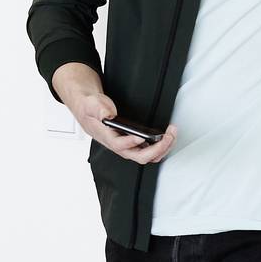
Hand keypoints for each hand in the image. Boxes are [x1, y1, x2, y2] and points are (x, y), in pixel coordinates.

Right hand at [51, 65, 175, 164]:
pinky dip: (160, 146)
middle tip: (168, 136)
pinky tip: (166, 136)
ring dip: (162, 148)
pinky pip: (149, 151)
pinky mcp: (133, 143)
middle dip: (156, 148)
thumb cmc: (90, 108)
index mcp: (107, 137)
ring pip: (147, 156)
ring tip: (171, 135)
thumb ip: (99, 110)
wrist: (89, 108)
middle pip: (139, 156)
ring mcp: (127, 146)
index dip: (131, 143)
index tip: (141, 137)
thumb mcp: (91, 105)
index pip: (119, 145)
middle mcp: (119, 145)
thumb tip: (107, 116)